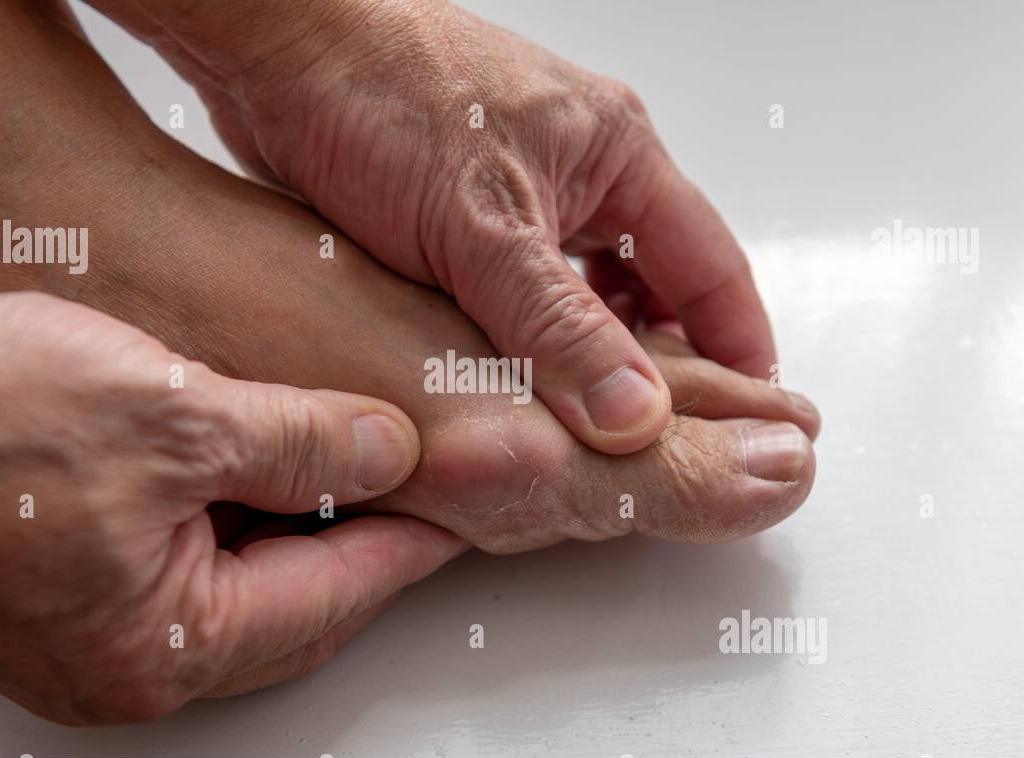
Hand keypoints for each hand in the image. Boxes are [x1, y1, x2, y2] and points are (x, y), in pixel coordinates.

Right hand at [0, 288, 465, 723]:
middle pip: (289, 608)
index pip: (334, 597)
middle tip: (421, 487)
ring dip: (292, 528)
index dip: (411, 541)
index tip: (464, 505)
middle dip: (361, 544)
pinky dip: (226, 520)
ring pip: (234, 587)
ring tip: (345, 464)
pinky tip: (245, 464)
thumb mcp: (166, 412)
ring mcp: (80, 634)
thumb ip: (296, 441)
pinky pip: (175, 567)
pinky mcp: (51, 589)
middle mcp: (121, 664)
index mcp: (161, 648)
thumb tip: (386, 451)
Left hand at [91, 0, 778, 454]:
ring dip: (580, 355)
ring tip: (579, 426)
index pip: (710, 267)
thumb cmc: (381, 93)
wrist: (277, 51)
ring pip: (579, 297)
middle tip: (653, 441)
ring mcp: (520, 193)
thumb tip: (634, 413)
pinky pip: (520, 295)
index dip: (735, 347)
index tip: (746, 415)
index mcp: (617, 154)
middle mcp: (579, 171)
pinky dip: (523, 340)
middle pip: (650, 287)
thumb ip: (559, 330)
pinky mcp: (463, 216)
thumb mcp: (484, 231)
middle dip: (655, 362)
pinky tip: (509, 383)